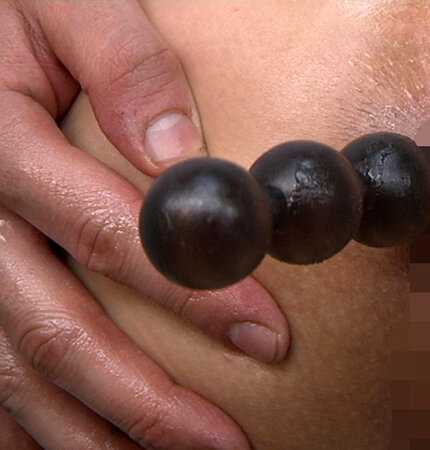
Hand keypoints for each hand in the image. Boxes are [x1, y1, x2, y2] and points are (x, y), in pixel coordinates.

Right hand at [0, 2, 288, 446]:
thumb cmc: (15, 14)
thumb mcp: (62, 2)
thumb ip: (122, 61)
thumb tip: (179, 148)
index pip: (106, 233)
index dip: (191, 291)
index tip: (268, 336)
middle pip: (54, 331)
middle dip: (146, 400)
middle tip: (226, 445)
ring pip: (14, 374)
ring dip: (95, 434)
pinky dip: (33, 428)